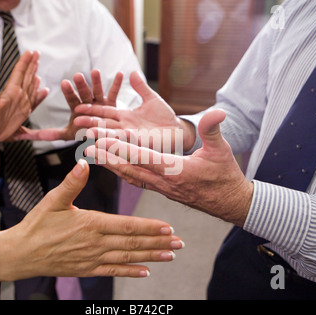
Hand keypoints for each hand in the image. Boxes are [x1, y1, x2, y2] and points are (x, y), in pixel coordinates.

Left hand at [0, 50, 49, 152]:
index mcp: (10, 91)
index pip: (18, 73)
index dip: (24, 62)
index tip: (29, 52)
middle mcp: (17, 94)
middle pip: (26, 76)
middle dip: (31, 64)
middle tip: (36, 53)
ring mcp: (22, 102)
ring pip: (30, 85)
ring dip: (34, 74)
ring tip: (38, 65)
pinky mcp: (24, 111)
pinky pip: (34, 100)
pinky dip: (40, 94)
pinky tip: (43, 89)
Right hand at [0, 159, 183, 281]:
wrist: (21, 254)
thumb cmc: (37, 225)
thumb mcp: (53, 200)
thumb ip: (71, 183)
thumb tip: (83, 163)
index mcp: (90, 223)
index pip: (127, 226)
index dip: (150, 227)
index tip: (168, 227)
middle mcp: (96, 243)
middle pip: (133, 243)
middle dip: (159, 243)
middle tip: (179, 243)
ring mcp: (92, 259)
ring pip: (128, 258)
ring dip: (151, 257)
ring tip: (170, 255)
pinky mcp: (87, 269)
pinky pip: (113, 271)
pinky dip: (131, 272)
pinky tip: (146, 272)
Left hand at [57, 69, 123, 140]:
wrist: (100, 135)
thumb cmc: (83, 133)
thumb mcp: (69, 135)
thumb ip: (53, 133)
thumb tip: (33, 135)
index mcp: (77, 108)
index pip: (72, 99)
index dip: (69, 91)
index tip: (64, 82)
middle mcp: (88, 103)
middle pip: (84, 93)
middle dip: (81, 85)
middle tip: (77, 75)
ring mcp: (100, 102)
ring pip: (98, 91)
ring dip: (97, 82)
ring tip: (95, 71)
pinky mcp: (112, 104)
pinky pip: (114, 93)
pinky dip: (117, 84)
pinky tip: (120, 74)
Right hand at [74, 71, 196, 151]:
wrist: (177, 131)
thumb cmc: (164, 116)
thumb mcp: (151, 99)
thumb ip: (141, 87)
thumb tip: (132, 72)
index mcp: (125, 116)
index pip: (105, 112)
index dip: (92, 110)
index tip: (78, 107)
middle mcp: (125, 127)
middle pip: (104, 125)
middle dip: (90, 124)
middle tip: (75, 122)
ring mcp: (132, 137)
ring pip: (112, 135)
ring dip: (100, 135)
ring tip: (86, 135)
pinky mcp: (140, 144)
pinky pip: (126, 144)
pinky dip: (115, 144)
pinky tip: (106, 144)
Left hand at [85, 109, 253, 226]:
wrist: (228, 203)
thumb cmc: (225, 176)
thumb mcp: (222, 151)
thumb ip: (213, 131)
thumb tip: (218, 111)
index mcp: (175, 171)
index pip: (142, 158)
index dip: (121, 149)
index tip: (102, 141)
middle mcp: (163, 182)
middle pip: (129, 168)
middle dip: (107, 157)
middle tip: (87, 146)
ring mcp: (161, 188)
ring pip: (131, 176)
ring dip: (112, 165)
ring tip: (94, 155)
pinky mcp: (162, 190)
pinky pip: (137, 181)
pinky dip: (123, 173)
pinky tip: (114, 168)